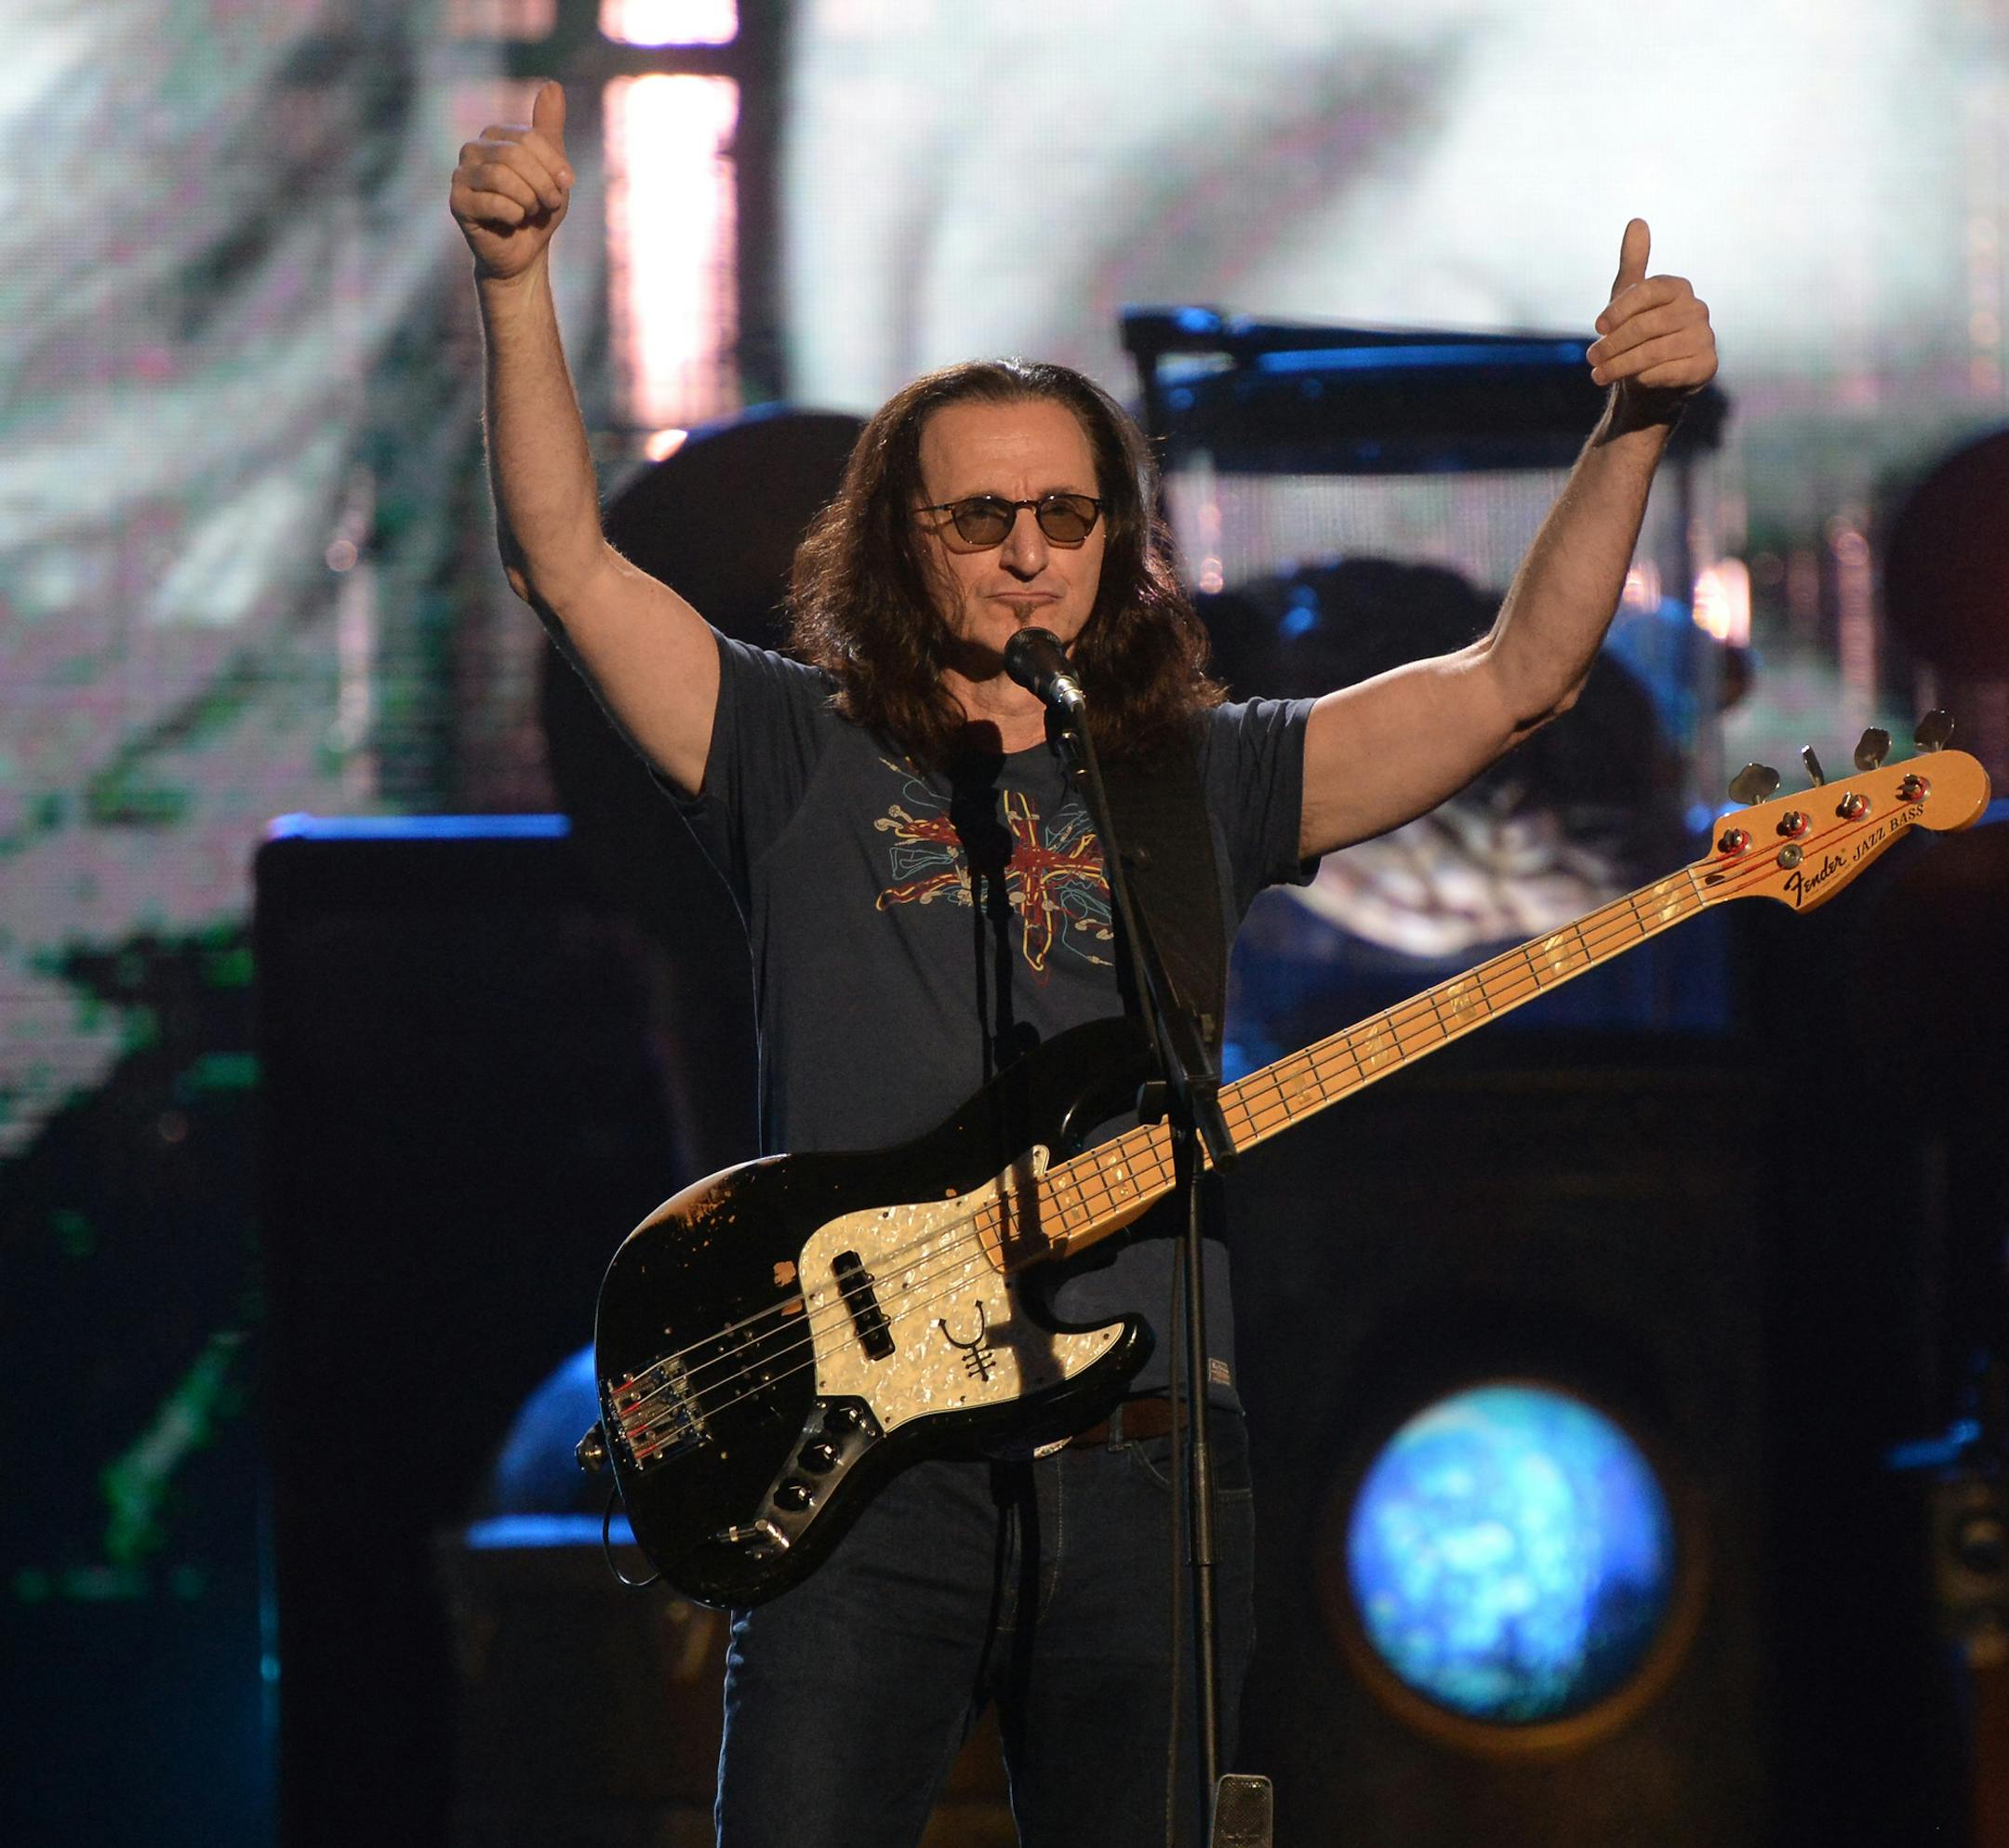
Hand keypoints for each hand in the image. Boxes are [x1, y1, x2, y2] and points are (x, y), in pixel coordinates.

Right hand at [450, 80, 572, 281]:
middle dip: (542, 183)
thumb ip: (550, 128)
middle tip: (552, 203)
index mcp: (496, 136)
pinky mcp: (457, 202)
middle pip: (514, 155)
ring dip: (529, 200)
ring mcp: (461, 175)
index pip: (529, 138)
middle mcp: (473, 149)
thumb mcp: (553, 168)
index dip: (553, 164)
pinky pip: (491, 201)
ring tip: (532, 212)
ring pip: (502, 177)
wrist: (524, 253)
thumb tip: (552, 84)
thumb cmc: (538, 209)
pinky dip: (513, 214)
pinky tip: (513, 221)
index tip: (567, 185)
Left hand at [1587, 219, 1715, 423]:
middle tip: (1591, 358)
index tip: (1597, 326)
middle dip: (1613, 344)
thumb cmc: (1637, 336)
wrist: (1650, 381)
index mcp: (1678, 288)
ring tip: (1599, 374)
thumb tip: (1637, 221)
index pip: (1647, 290)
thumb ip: (1633, 263)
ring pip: (1654, 351)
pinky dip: (1645, 379)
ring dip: (1620, 365)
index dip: (1619, 309)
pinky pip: (1669, 372)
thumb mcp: (1629, 298)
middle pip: (1646, 325)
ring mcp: (1705, 338)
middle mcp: (1697, 309)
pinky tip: (1633, 383)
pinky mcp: (1706, 366)